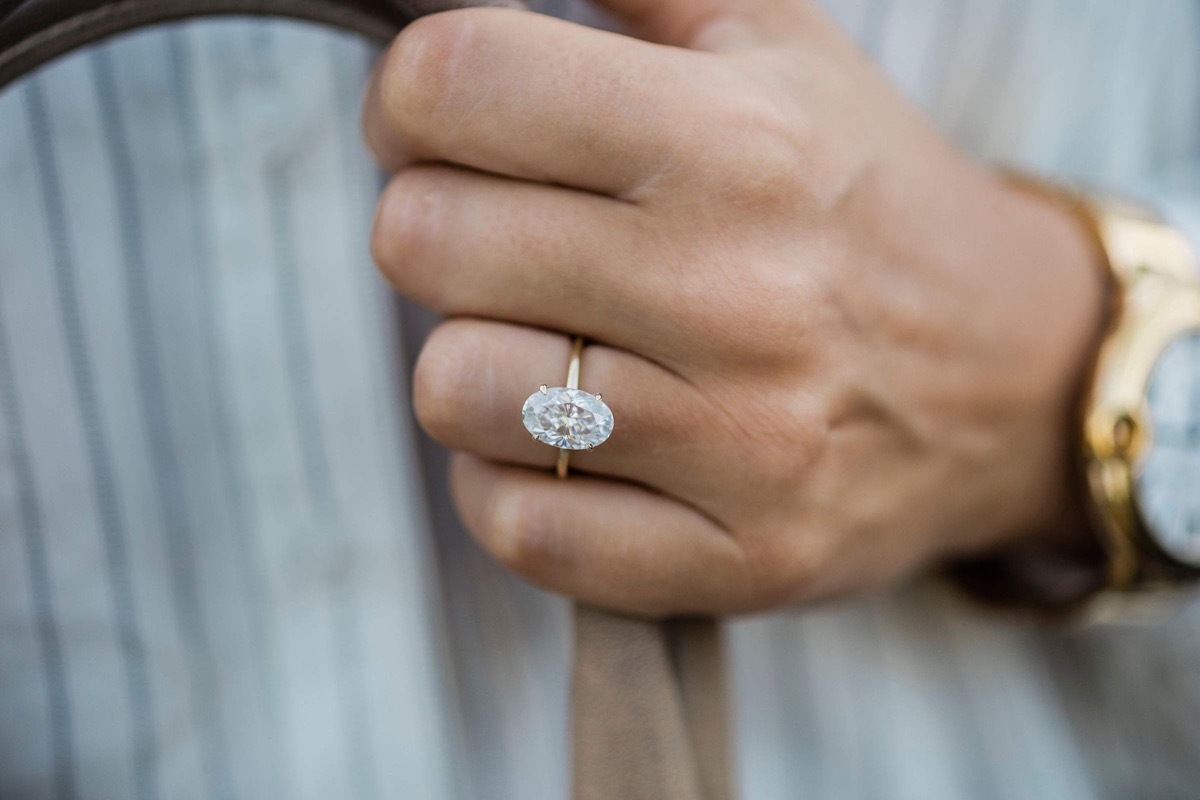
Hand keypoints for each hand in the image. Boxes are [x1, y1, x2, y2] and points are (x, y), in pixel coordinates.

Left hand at [361, 0, 1105, 614]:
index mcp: (741, 143)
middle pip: (423, 240)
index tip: (438, 125)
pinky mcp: (739, 558)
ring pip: (454, 391)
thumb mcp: (776, 49)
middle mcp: (741, 294)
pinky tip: (564, 444)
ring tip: (546, 346)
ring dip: (471, 362)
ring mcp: (744, 445)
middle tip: (504, 239)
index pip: (458, 81)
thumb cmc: (862, 201)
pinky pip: (517, 529)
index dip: (410, 97)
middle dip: (434, 226)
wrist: (1011, 379)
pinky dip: (507, 483)